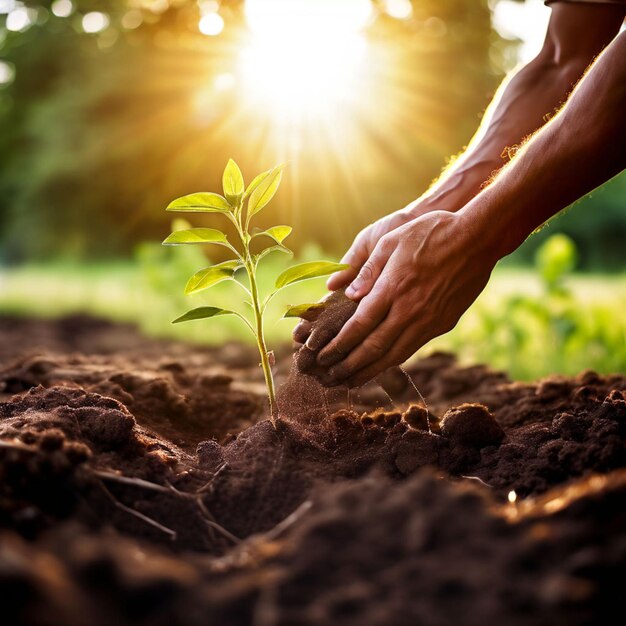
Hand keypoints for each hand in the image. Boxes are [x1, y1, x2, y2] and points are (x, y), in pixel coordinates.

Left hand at [309, 210, 497, 386]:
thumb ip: (368, 270)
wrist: (477, 239)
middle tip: (330, 378)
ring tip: (350, 381)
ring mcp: (428, 321)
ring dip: (369, 371)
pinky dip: (393, 361)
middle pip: (373, 348)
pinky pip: (412, 348)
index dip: (339, 345)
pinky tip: (381, 366)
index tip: (323, 356)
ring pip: (394, 354)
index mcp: (392, 289)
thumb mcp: (391, 240)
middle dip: (348, 365)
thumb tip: (347, 294)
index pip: (359, 326)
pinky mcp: (443, 324)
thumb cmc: (431, 233)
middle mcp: (409, 311)